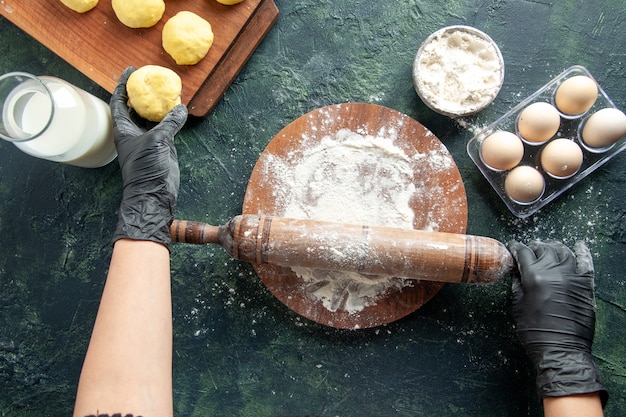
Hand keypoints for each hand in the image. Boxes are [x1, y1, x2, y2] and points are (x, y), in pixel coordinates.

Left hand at [110, 66, 187, 247]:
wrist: (154, 194)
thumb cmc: (146, 168)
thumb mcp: (156, 141)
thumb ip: (168, 123)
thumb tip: (180, 107)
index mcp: (124, 129)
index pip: (119, 101)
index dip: (123, 85)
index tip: (130, 70)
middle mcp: (134, 133)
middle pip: (135, 107)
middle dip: (142, 93)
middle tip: (152, 78)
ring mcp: (148, 140)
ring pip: (152, 118)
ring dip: (159, 106)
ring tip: (167, 91)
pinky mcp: (162, 148)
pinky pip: (167, 128)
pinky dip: (173, 119)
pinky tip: (180, 110)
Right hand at [507, 240, 606, 404]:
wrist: (560, 349)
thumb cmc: (534, 331)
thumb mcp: (516, 306)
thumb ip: (516, 284)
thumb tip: (516, 270)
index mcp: (533, 276)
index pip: (523, 252)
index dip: (516, 247)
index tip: (513, 247)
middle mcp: (554, 272)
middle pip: (544, 248)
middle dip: (534, 246)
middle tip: (530, 249)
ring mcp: (572, 277)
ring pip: (563, 251)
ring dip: (554, 247)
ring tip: (549, 248)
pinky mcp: (586, 285)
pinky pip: (586, 263)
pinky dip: (583, 252)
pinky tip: (579, 246)